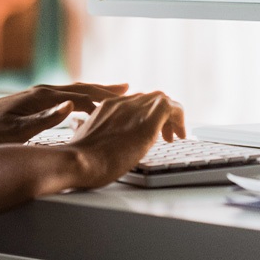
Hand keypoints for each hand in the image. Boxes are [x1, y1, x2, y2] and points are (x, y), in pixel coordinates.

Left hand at [0, 82, 128, 144]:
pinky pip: (66, 98)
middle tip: (130, 89)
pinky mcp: (34, 102)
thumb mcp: (16, 131)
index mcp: (42, 96)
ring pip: (74, 92)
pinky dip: (82, 99)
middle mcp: (43, 92)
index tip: (126, 99)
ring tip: (115, 96)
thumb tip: (70, 107)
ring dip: (95, 92)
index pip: (81, 94)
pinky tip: (86, 107)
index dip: (104, 97)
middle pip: (81, 88)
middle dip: (105, 89)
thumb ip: (44, 119)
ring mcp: (38, 95)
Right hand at [66, 91, 185, 189]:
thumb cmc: (79, 156)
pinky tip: (180, 133)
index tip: (149, 128)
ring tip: (175, 135)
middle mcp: (122, 103)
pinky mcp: (147, 124)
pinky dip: (179, 117)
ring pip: (162, 99)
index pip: (135, 100)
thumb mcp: (82, 135)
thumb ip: (86, 127)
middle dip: (161, 114)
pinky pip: (170, 108)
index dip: (146, 112)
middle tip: (165, 134)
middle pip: (150, 98)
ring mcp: (134, 111)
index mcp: (107, 105)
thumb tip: (83, 128)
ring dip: (171, 116)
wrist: (79, 161)